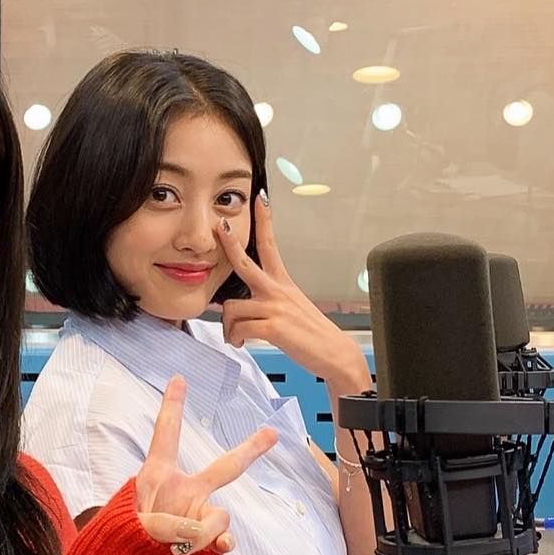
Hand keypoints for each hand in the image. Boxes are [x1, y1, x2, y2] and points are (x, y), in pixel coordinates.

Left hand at [132, 374, 277, 554]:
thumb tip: (207, 533)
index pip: (166, 434)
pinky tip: (221, 547)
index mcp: (157, 475)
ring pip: (221, 514)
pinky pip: (224, 537)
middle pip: (225, 467)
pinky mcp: (205, 541)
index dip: (172, 406)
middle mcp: (183, 491)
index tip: (179, 378)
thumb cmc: (119, 541)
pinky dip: (222, 543)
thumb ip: (168, 524)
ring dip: (203, 531)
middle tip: (272, 433)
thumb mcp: (133, 523)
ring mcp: (197, 515)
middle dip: (250, 450)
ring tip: (175, 545)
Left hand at [216, 193, 369, 393]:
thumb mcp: (292, 309)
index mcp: (283, 283)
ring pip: (231, 308)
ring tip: (235, 335)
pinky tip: (240, 343)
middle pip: (245, 262)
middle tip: (219, 227)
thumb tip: (244, 307)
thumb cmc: (312, 335)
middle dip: (229, 243)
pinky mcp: (273, 327)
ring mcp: (275, 308)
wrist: (335, 355)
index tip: (260, 199)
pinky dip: (235, 338)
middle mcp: (278, 291)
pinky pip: (239, 329)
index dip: (265, 221)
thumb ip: (269, 301)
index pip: (270, 245)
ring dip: (227, 326)